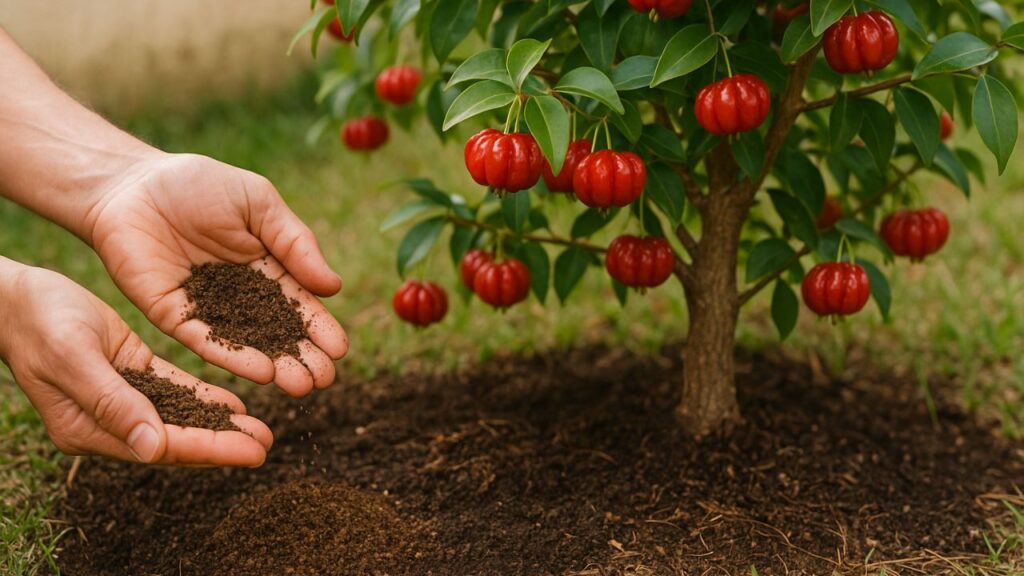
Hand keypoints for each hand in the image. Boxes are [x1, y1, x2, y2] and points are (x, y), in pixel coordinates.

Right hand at [0, 260, 272, 465]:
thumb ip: (112, 402)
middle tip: (267, 444)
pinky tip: (234, 403)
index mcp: (87, 428)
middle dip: (222, 443)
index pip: (160, 446)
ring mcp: (119, 397)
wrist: (14, 296)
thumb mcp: (75, 358)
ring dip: (218, 424)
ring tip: (261, 430)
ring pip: (178, 416)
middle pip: (175, 438)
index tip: (251, 453)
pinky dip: (202, 398)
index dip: (209, 449)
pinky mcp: (130, 371)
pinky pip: (173, 390)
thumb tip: (152, 448)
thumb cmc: (38, 321)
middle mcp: (106, 420)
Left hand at [85, 153, 347, 396]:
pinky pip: (207, 341)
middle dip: (303, 356)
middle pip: (278, 332)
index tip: (340, 349)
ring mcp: (208, 309)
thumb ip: (295, 242)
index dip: (320, 327)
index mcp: (268, 267)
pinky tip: (261, 371)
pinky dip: (233, 357)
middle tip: (325, 379)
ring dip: (276, 366)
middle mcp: (241, 295)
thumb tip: (334, 287)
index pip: (299, 304)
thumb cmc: (198, 184)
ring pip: (247, 344)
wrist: (131, 183)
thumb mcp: (259, 204)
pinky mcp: (174, 316)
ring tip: (301, 386)